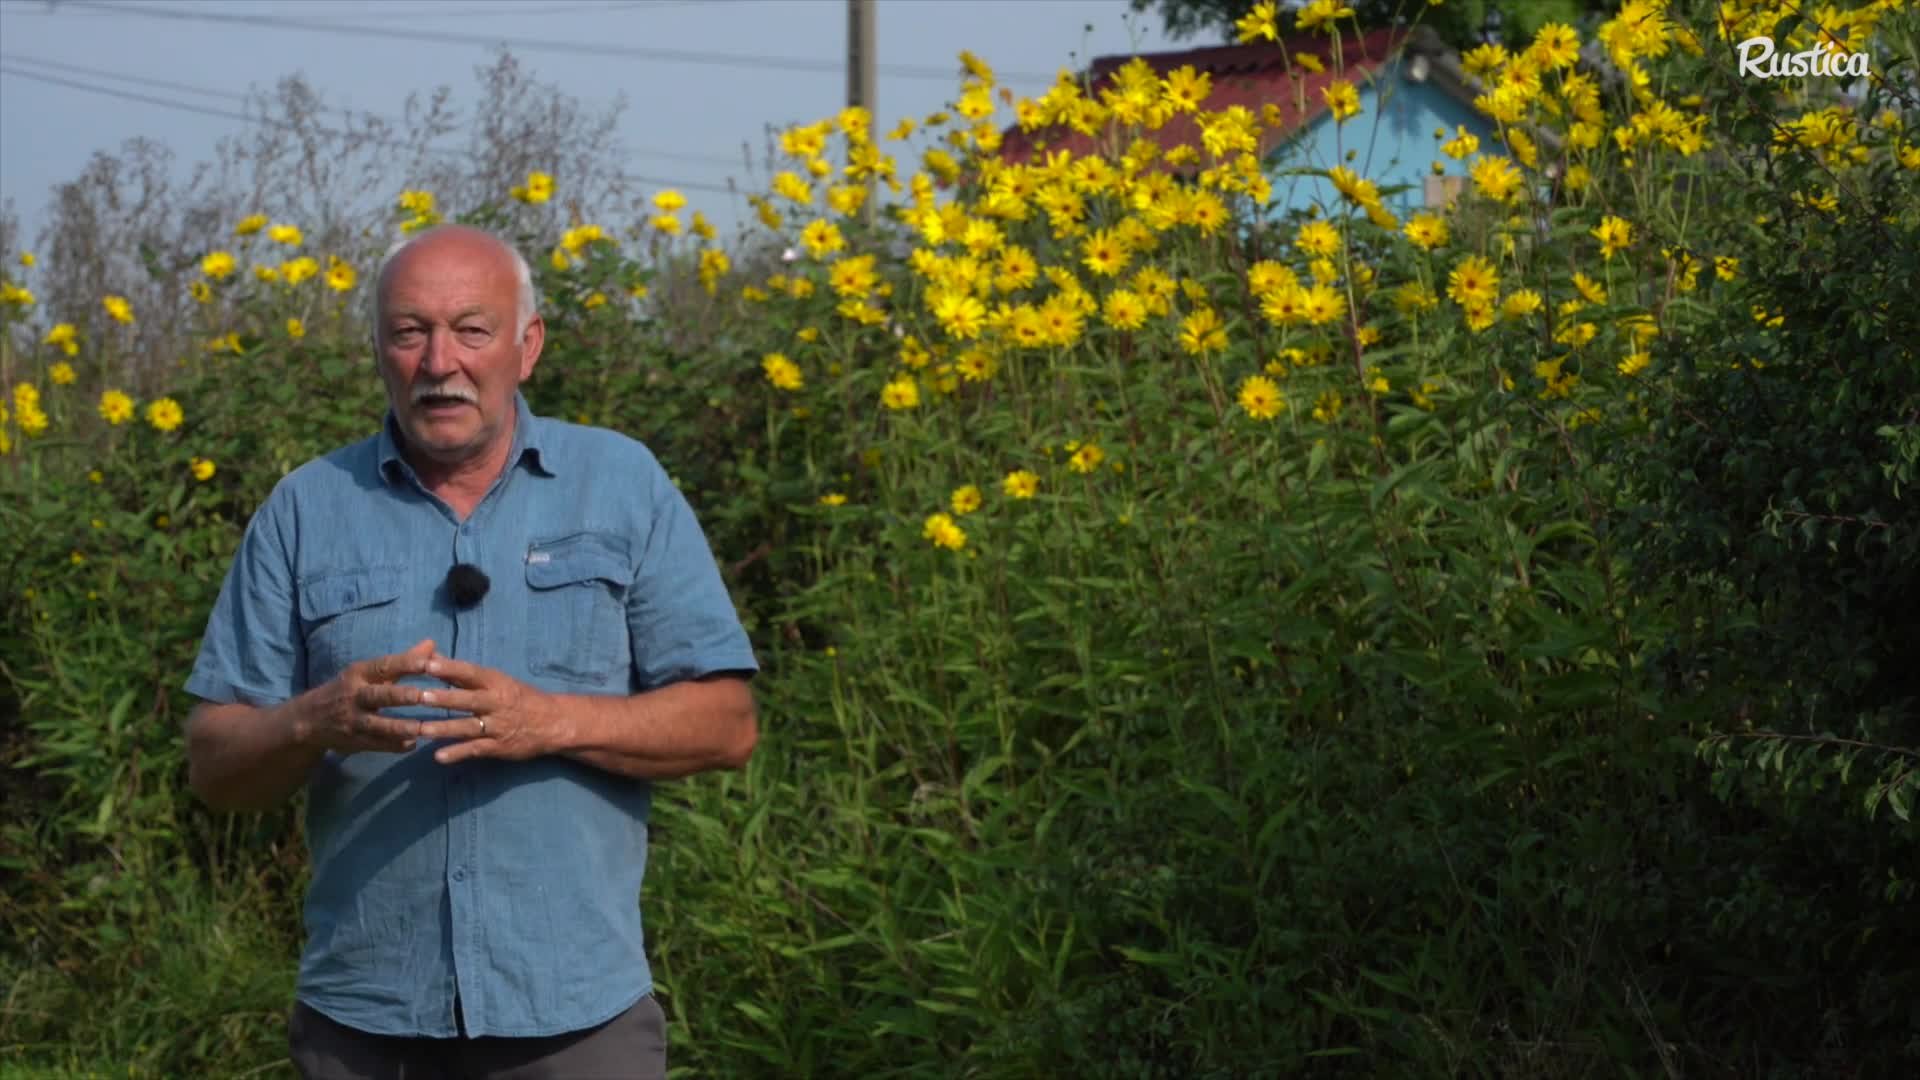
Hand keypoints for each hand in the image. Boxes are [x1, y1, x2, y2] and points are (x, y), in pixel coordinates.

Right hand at [298, 638, 435, 754]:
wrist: (309, 719)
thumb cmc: (349, 689)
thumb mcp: (368, 672)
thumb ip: (403, 660)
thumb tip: (432, 644)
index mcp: (359, 673)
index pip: (384, 666)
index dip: (407, 664)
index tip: (430, 663)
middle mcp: (355, 695)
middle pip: (380, 695)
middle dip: (402, 696)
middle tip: (427, 696)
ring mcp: (353, 720)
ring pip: (378, 725)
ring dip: (400, 727)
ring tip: (423, 729)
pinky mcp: (353, 741)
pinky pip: (376, 745)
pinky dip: (393, 745)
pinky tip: (412, 744)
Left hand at [414, 656, 565, 763]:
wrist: (553, 722)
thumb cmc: (519, 697)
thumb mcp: (496, 680)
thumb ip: (462, 673)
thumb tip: (432, 656)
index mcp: (496, 683)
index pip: (471, 673)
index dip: (450, 668)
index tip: (427, 664)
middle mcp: (497, 703)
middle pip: (468, 700)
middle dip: (444, 698)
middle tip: (420, 696)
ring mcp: (498, 726)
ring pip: (468, 727)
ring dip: (444, 728)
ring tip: (421, 729)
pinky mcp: (499, 747)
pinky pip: (476, 750)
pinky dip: (458, 753)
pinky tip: (439, 756)